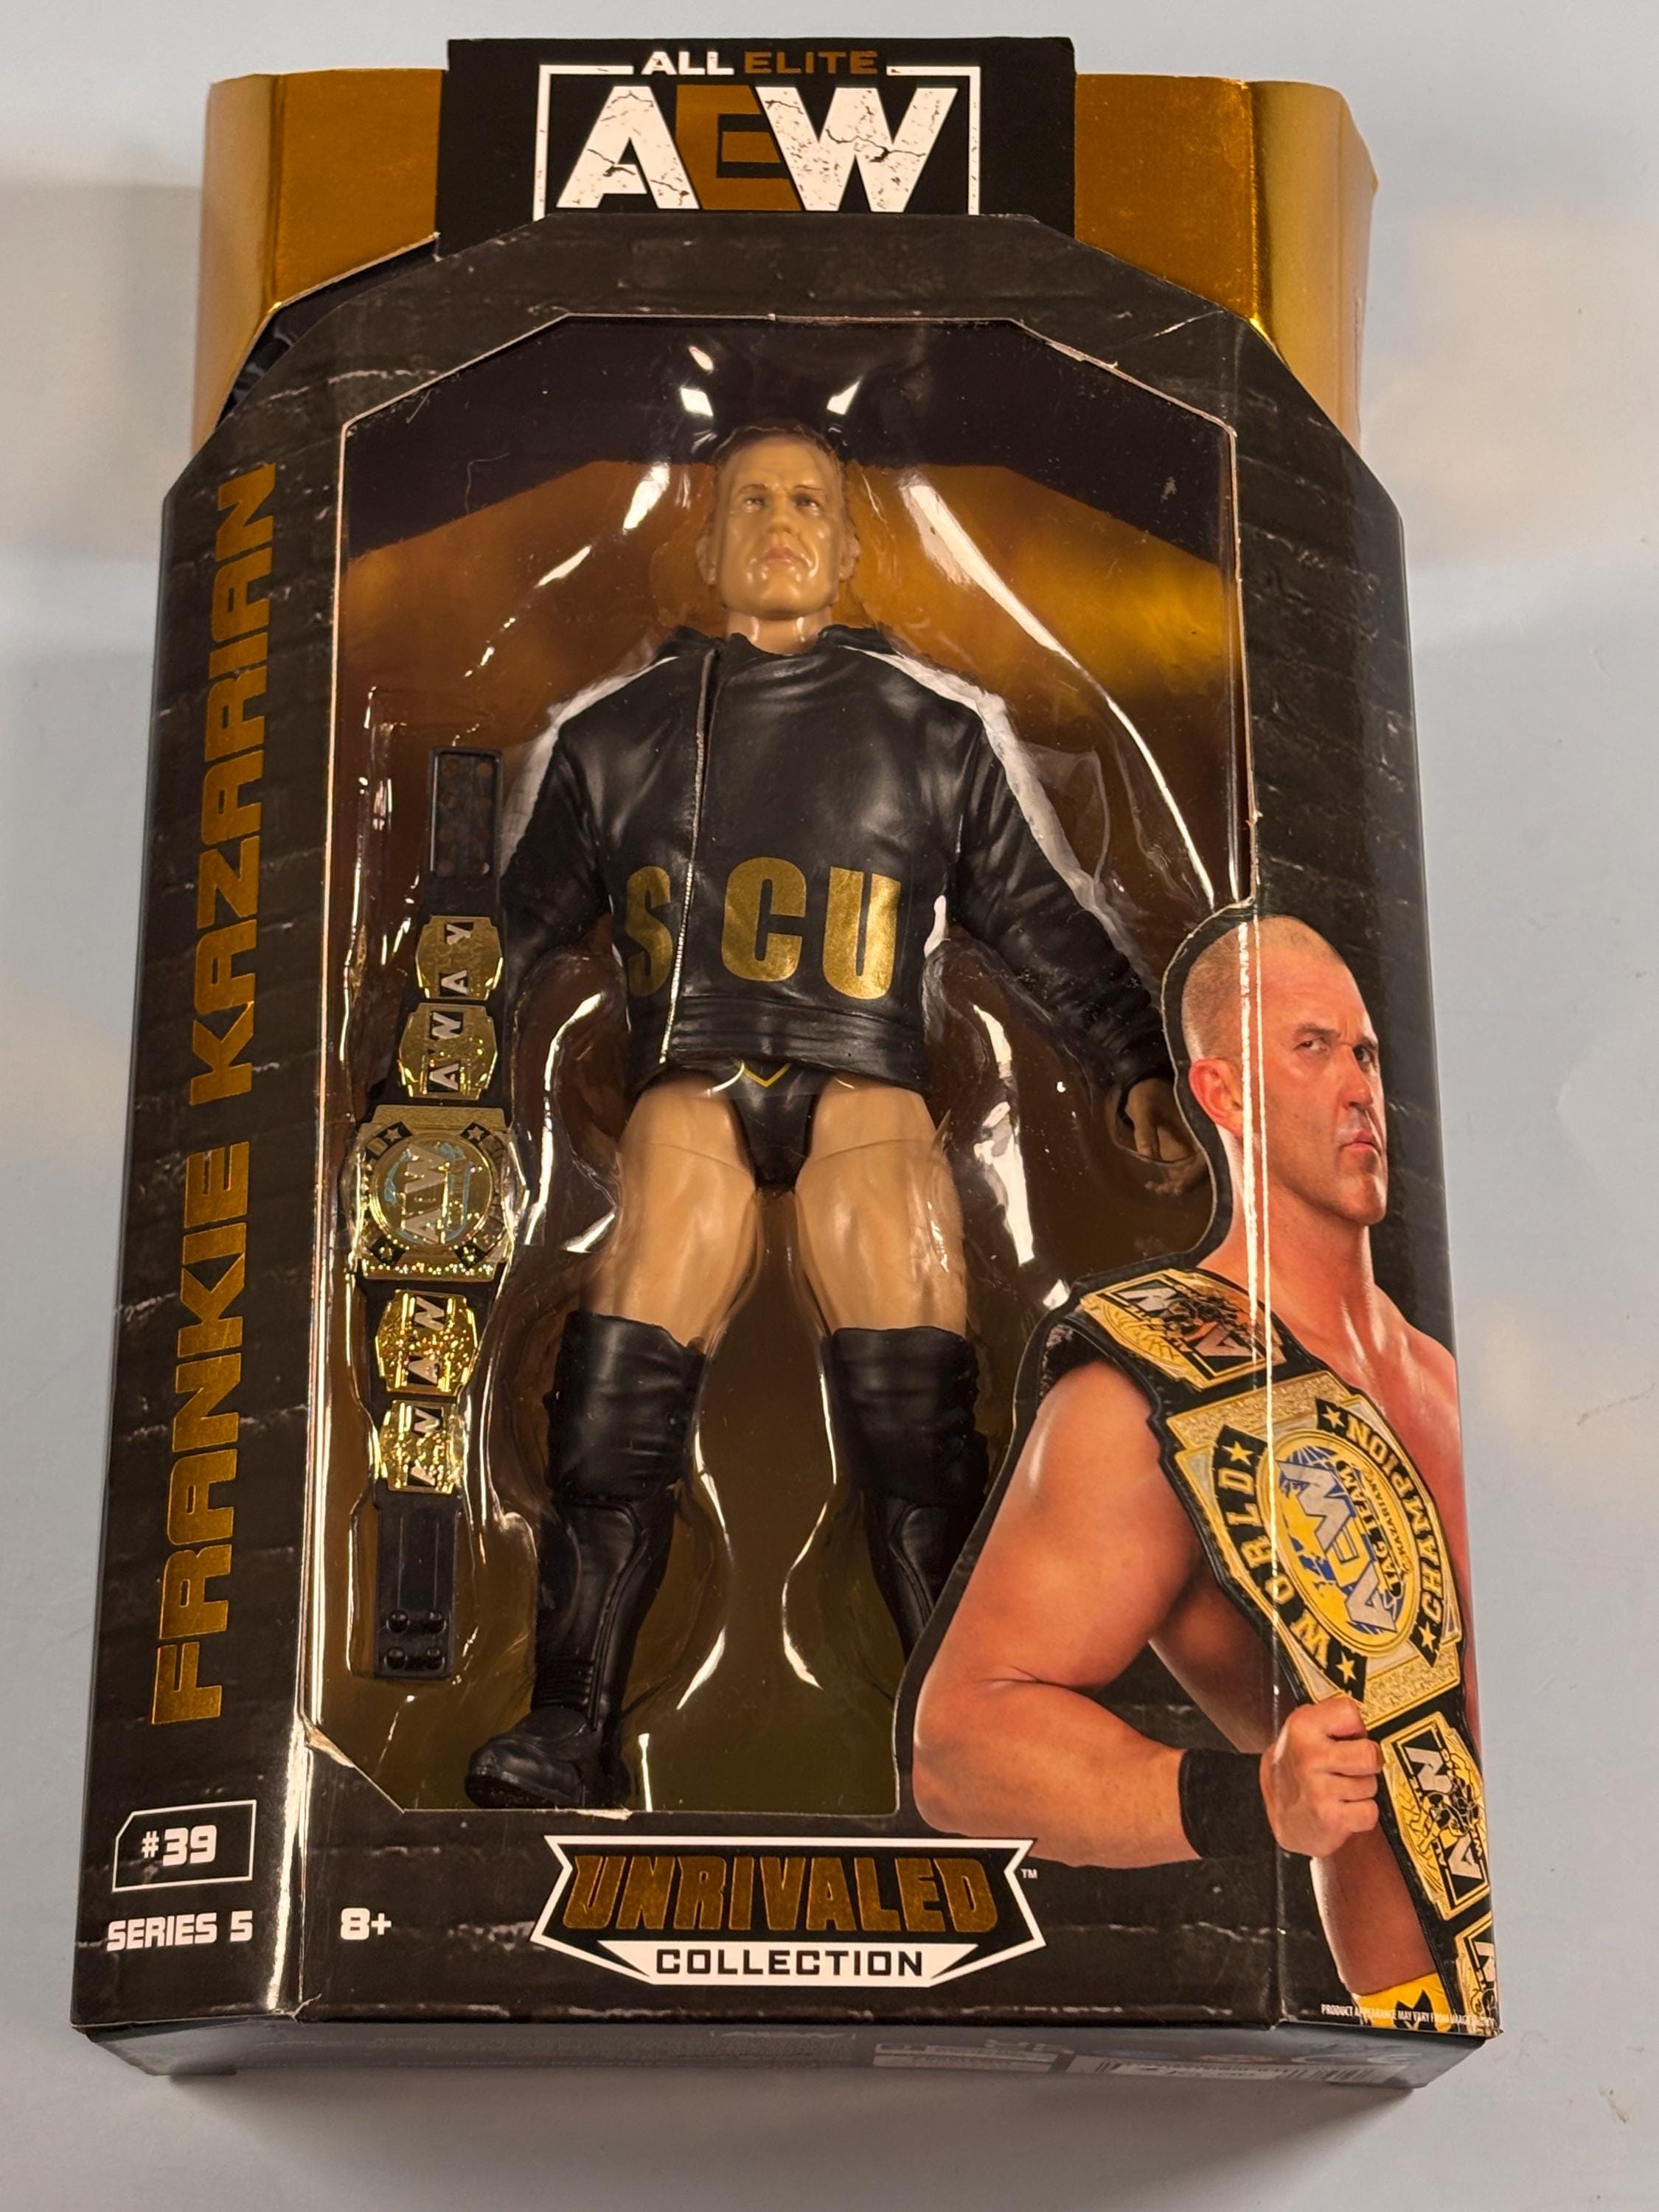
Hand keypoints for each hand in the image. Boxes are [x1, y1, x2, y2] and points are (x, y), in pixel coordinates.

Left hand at [1118, 1078, 1205, 1194]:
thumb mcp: (1143, 1110)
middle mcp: (1201, 1134)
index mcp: (1196, 1123)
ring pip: (1196, 1168)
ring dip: (1180, 1182)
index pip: (1205, 1157)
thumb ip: (1145, 1133)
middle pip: (1203, 1167)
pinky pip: (1188, 1164)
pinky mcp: (1187, 1142)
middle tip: (1162, 1190)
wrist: (1145, 1079)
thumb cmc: (1146, 1092)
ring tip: (1156, 1188)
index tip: (1176, 1187)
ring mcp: (1195, 1139)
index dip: (1194, 1176)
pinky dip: (1176, 1175)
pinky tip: (1156, 1182)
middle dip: (1185, 1183)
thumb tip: (1147, 1158)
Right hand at [1259, 1696, 1381, 1858]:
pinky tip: (1343, 1808)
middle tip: (1352, 1766)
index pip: (1351, 1712)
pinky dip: (1361, 1814)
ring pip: (1371, 1785)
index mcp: (1302, 1726)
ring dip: (1361, 1790)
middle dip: (1367, 1762)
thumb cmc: (1299, 1767)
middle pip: (1369, 1754)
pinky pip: (1370, 1812)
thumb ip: (1332, 1716)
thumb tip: (1368, 1715)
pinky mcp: (1330, 1819)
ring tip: (1341, 1789)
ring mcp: (1319, 1790)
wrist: (1281, 1813)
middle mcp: (1309, 1755)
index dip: (1355, 1727)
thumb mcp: (1304, 1730)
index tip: (1345, 1738)